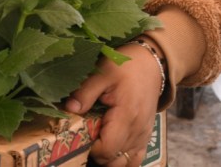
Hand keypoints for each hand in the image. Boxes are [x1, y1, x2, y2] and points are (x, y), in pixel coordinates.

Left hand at [65, 41, 160, 165]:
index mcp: (126, 116)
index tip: (78, 135)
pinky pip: (134, 160)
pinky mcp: (145, 137)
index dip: (88, 148)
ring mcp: (143, 137)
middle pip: (113, 161)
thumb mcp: (103, 73)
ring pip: (124, 164)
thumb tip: (69, 110)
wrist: (151, 64)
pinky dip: (121, 160)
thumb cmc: (127, 66)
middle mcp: (137, 132)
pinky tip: (109, 149)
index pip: (106, 149)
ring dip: (108, 159)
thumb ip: (85, 93)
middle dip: (95, 155)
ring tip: (94, 144)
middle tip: (82, 139)